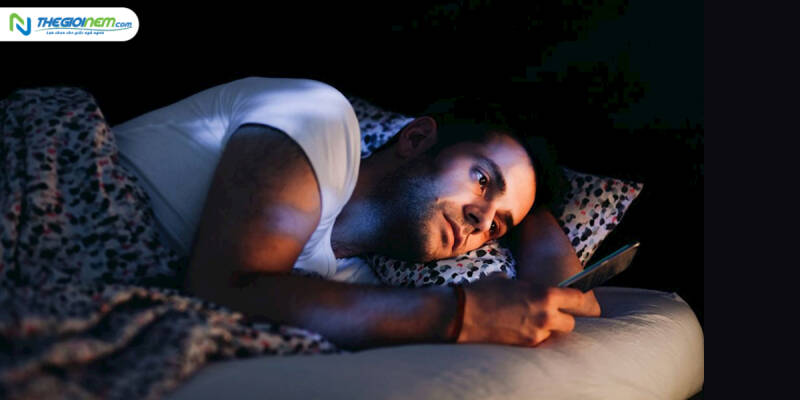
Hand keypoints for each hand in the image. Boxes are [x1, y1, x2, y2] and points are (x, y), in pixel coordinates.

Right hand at [457, 275, 601, 346]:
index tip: (575, 301)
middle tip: (551, 314)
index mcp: (545, 294)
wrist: (462, 314)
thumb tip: (532, 289)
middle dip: (563, 319)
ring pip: (554, 335)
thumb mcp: (508, 279)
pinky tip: (517, 330)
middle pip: (571, 323)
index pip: (578, 299)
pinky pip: (538, 342)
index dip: (579, 300)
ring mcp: (536, 334)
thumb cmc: (483, 292)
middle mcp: (546, 316)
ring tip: (529, 322)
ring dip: (547, 330)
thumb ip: (528, 286)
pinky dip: (532, 337)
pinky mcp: (525, 346)